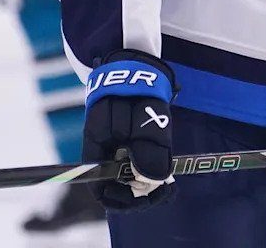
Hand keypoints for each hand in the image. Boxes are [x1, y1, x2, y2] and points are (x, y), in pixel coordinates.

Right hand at [83, 50, 176, 210]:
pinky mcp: (126, 142)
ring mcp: (114, 148)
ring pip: (128, 177)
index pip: (102, 191)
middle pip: (117, 187)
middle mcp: (102, 153)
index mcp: (97, 149)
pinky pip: (134, 164)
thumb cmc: (136, 89)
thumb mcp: (146, 118)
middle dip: (142, 191)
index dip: (125, 200)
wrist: (135, 64)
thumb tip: (152, 181)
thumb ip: (148, 148)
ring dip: (148, 180)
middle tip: (167, 187)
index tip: (151, 195)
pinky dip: (149, 167)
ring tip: (168, 177)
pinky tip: (163, 164)